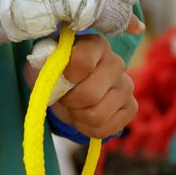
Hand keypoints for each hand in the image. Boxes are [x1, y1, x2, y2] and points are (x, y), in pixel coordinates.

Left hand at [24, 28, 141, 138]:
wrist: (69, 90)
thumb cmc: (56, 73)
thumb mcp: (44, 63)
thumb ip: (45, 62)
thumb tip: (53, 74)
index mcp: (95, 45)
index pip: (82, 62)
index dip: (65, 78)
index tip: (58, 80)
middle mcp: (116, 63)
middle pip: (90, 95)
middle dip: (69, 102)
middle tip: (64, 98)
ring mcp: (126, 86)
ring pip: (97, 115)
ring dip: (78, 117)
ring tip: (75, 107)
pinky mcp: (131, 107)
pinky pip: (106, 129)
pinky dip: (88, 129)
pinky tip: (85, 117)